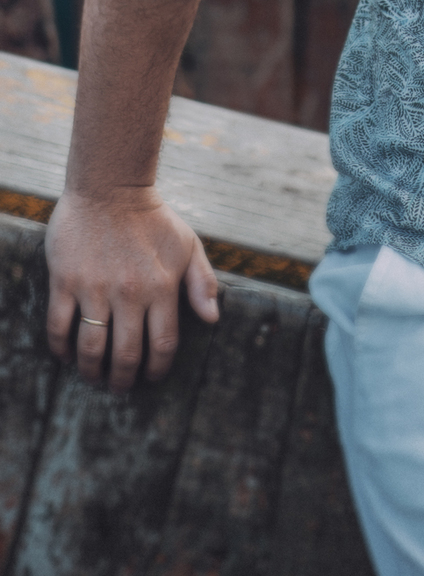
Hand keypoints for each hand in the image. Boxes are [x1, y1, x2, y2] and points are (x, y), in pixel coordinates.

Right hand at [45, 187, 219, 391]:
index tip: (152, 377)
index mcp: (162, 287)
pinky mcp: (66, 281)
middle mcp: (130, 293)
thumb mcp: (188, 246)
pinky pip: (60, 326)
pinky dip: (61, 349)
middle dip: (124, 379)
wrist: (110, 188)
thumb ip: (202, 283)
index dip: (158, 368)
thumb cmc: (153, 219)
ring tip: (94, 377)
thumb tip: (212, 319)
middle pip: (126, 354)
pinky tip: (67, 355)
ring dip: (92, 371)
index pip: (163, 344)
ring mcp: (95, 288)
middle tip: (120, 387)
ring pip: (91, 347)